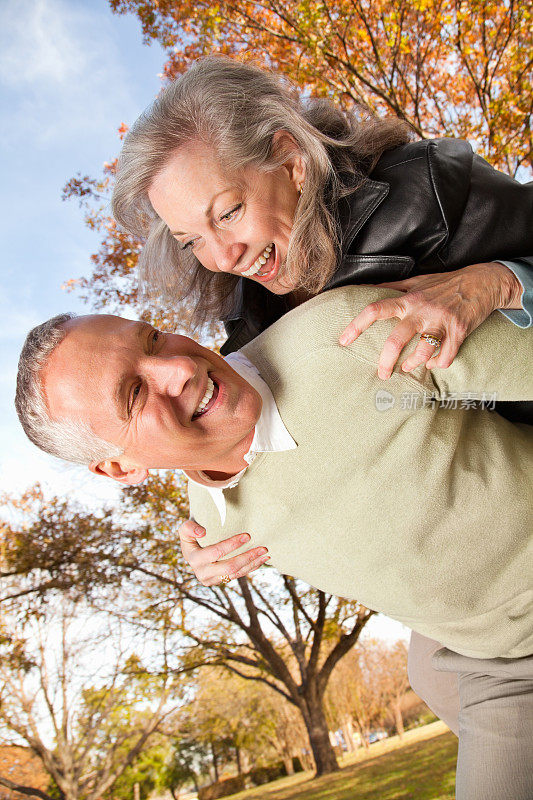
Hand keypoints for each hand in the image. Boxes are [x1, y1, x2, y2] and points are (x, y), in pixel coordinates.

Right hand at [178, 519, 269, 586]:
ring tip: (265, 553)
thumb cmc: (191, 534)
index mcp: (194, 559)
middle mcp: (202, 572)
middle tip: (262, 547)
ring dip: (252, 563)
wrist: (192, 547)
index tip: (247, 536)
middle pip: (229, 567)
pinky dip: (250, 568)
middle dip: (247, 557)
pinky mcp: (220, 580)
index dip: (232, 544)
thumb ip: (189, 528)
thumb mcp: (185, 528)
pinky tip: (261, 560)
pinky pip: (237, 575)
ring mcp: (211, 579)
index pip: (216, 552)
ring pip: (236, 574)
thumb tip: (203, 532)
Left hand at [339, 262, 521, 378]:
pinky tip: (433, 363)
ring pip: (423, 351)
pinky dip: (437, 364)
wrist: (482, 282)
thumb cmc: (444, 283)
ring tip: (408, 367)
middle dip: (386, 362)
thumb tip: (364, 289)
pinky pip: (445, 357)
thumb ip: (391, 287)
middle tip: (382, 374)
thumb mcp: (416, 281)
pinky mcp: (459, 332)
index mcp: (408, 299)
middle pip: (396, 340)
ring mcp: (441, 322)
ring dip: (413, 364)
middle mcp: (422, 310)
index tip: (343, 341)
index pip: (375, 310)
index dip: (356, 326)